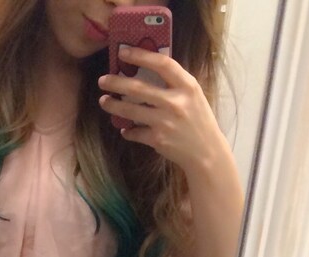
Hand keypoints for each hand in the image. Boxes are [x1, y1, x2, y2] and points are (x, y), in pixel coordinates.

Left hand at [98, 45, 226, 177]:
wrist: (206, 151)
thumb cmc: (198, 119)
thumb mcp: (193, 95)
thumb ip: (174, 82)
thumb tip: (147, 68)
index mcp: (187, 86)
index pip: (162, 64)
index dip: (141, 55)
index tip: (123, 53)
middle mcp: (175, 102)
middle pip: (138, 88)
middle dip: (116, 83)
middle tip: (103, 80)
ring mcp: (164, 122)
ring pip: (130, 110)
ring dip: (113, 105)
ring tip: (104, 101)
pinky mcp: (157, 139)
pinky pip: (134, 133)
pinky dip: (127, 131)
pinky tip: (125, 129)